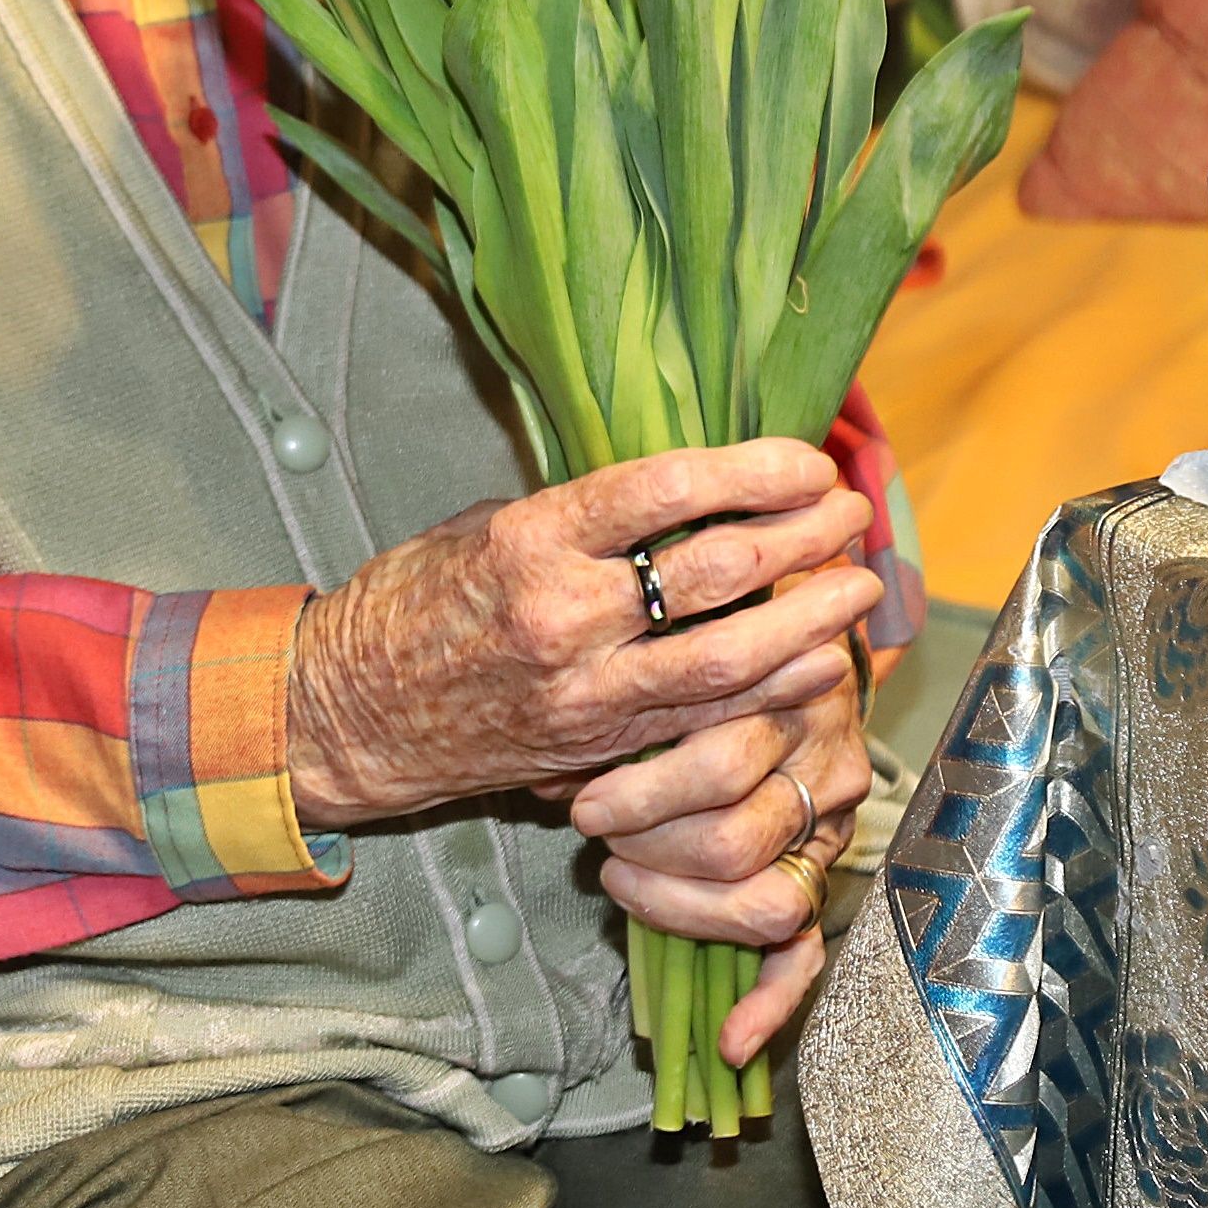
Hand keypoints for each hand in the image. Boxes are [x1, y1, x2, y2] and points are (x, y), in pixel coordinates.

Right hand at [286, 440, 878, 829]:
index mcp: (531, 538)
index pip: (664, 491)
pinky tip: (818, 662)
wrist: (350, 711)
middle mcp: (562, 615)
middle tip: (850, 513)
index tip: (808, 461)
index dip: (752, 473)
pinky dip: (772, 690)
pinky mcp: (596, 746)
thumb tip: (685, 487)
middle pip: (713, 573)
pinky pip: (703, 719)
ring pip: (726, 658)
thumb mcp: (484, 525)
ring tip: (858, 587)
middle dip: (799, 539)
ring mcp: (584, 690)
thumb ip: (581, 516)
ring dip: (807, 620)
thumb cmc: (414, 600)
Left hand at [565, 648, 869, 1064]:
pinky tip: (730, 1041)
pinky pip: (808, 952)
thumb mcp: (671, 645)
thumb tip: (547, 773)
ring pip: (764, 898)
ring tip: (624, 879)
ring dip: (679, 906)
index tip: (581, 804)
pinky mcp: (826, 873)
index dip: (640, 797)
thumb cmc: (710, 642)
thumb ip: (631, 694)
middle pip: (734, 839)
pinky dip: (770, 1005)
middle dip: (649, 847)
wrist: (795, 630)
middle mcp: (817, 762)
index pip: (720, 766)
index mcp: (784, 696)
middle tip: (596, 829)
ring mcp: (830, 823)